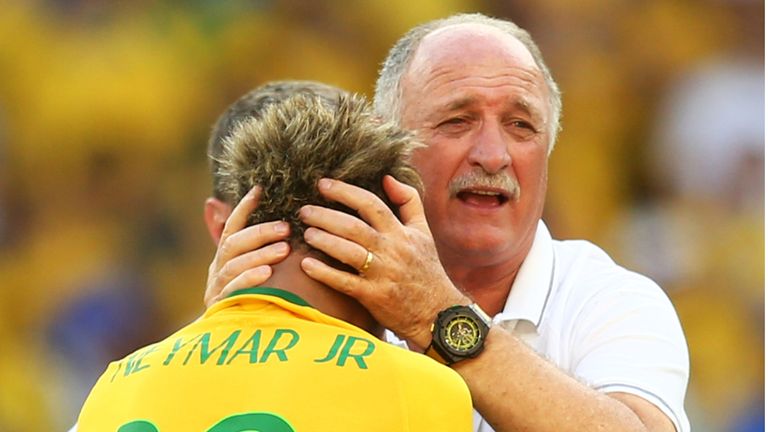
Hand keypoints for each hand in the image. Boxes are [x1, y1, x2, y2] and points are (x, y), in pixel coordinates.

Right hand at [204, 186, 291, 306]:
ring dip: (259, 255)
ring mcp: (216, 288)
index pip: (232, 227)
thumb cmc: (247, 299)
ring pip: (234, 266)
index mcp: (224, 257)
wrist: (227, 341)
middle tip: (286, 227)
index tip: (259, 190)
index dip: (244, 208)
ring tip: (284, 249)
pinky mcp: (220, 307)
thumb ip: (249, 244)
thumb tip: (232, 206)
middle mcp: (217, 269)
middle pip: (233, 244)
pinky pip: (233, 290)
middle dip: (259, 233)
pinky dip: (249, 280)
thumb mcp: (247, 270)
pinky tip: (267, 273)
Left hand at [298, 176, 468, 348]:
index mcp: (401, 232)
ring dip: (324, 241)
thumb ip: (409, 201)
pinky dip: (324, 273)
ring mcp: (382, 274)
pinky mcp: (374, 297)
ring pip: (348, 252)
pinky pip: (344, 283)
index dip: (345, 192)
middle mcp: (391, 250)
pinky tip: (306, 265)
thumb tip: (387, 177)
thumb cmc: (426, 269)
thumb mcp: (423, 232)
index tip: (323, 185)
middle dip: (325, 216)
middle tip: (304, 211)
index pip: (371, 204)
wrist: (437, 312)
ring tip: (306, 234)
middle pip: (354, 227)